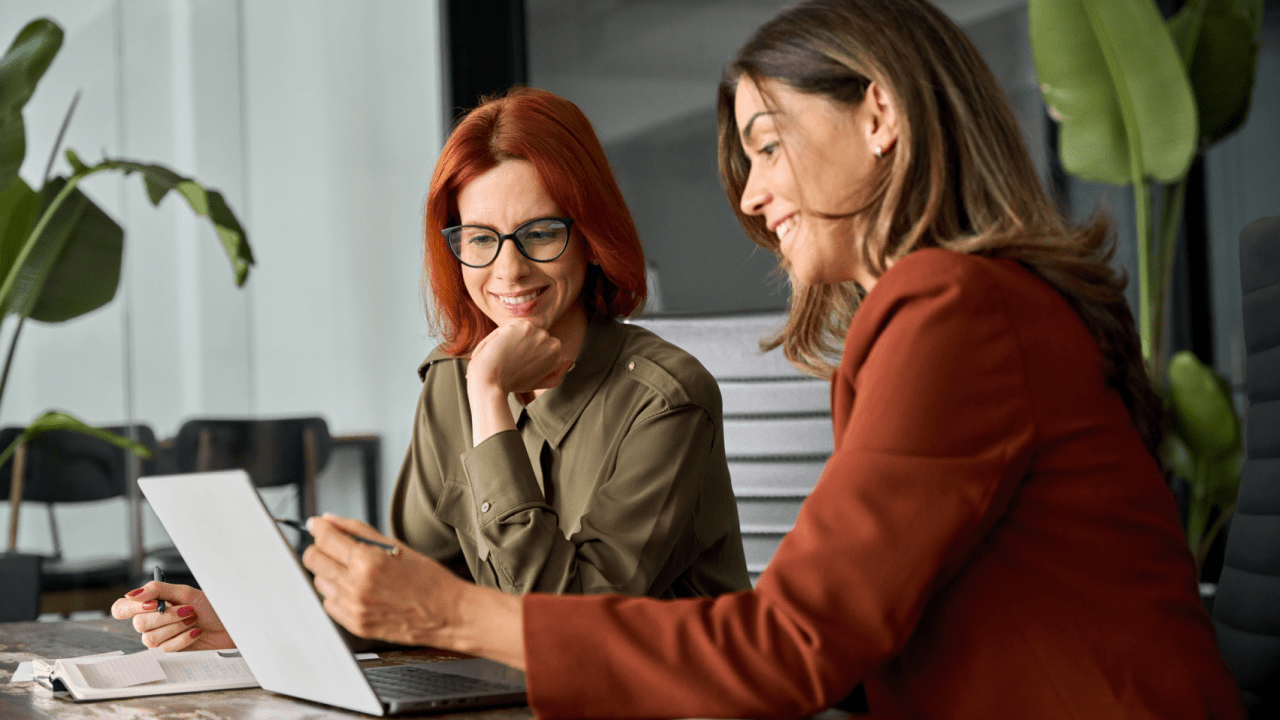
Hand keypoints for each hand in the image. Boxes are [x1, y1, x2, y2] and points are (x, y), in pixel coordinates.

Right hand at [111, 581, 233, 651]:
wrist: (228, 626)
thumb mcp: (186, 593)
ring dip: (176, 627)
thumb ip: (158, 590)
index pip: (121, 608)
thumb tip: (132, 594)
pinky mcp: (168, 652)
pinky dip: (183, 638)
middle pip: (138, 623)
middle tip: (187, 610)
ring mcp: (158, 638)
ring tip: (192, 619)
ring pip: (150, 638)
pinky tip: (195, 632)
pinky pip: (166, 648)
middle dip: (166, 616)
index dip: (131, 607)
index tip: (152, 604)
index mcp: (151, 604)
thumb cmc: (209, 607)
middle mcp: (151, 621)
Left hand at [301, 514, 466, 647]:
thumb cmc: (428, 579)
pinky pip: (329, 603)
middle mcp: (355, 586)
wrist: (447, 614)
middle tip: (335, 546)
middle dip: (320, 548)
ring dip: (330, 572)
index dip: (318, 527)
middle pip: (312, 560)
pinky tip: (358, 589)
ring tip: (355, 571)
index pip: (324, 538)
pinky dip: (338, 594)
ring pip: (319, 582)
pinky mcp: (354, 625)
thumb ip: (357, 531)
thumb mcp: (396, 545)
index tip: (317, 525)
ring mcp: (353, 608)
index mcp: (367, 561)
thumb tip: (328, 521)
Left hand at [467, 320, 573, 396]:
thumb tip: (570, 362)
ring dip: (509, 339)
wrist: (491, 382)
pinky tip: (499, 348)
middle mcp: (553, 343)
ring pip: (520, 330)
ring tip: (503, 356)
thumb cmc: (511, 383)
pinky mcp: (524, 326)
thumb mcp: (538, 383)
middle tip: (508, 361)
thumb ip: (556, 375)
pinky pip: (510, 326)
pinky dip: (501, 335)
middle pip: (531, 336)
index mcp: (557, 354)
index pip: (539, 345)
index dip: (524, 353)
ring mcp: (539, 334)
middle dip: (519, 345)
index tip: (516, 365)